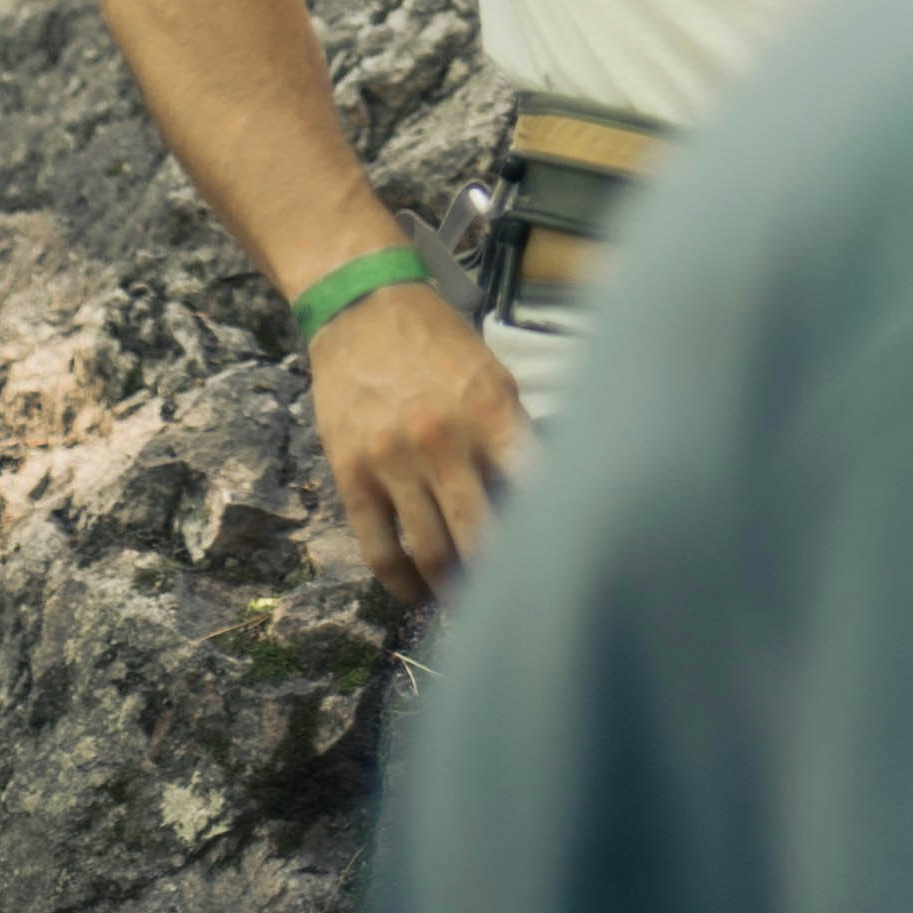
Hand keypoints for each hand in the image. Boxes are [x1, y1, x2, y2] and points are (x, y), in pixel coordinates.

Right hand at [308, 280, 532, 604]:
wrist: (362, 306)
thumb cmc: (438, 342)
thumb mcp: (492, 375)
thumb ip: (513, 434)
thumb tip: (541, 499)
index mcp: (491, 412)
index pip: (533, 491)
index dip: (549, 535)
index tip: (561, 565)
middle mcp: (444, 441)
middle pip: (482, 537)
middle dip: (501, 579)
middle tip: (515, 602)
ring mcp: (394, 461)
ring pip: (432, 552)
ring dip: (453, 589)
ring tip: (468, 606)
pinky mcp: (352, 475)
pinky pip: (378, 549)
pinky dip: (401, 584)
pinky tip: (416, 595)